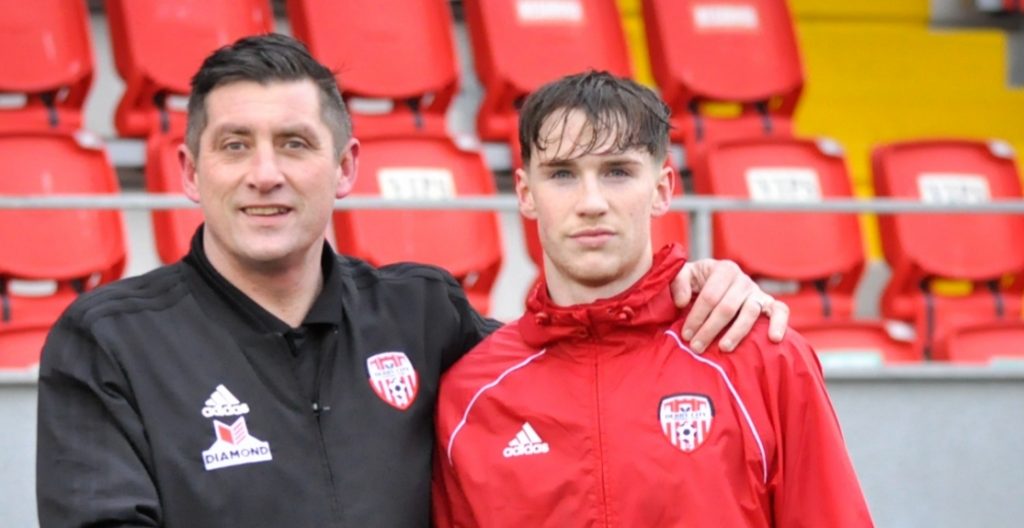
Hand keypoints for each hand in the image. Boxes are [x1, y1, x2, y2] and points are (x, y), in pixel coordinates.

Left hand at [670, 259, 788, 352]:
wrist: (716, 282)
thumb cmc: (698, 282)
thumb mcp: (685, 275)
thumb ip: (678, 282)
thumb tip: (682, 302)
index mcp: (723, 269)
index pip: (710, 296)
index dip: (696, 317)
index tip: (685, 335)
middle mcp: (742, 279)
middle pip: (727, 307)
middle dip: (710, 329)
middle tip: (697, 347)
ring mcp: (757, 292)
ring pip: (750, 313)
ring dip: (736, 333)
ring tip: (723, 348)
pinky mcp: (768, 303)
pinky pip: (780, 310)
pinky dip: (779, 323)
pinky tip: (774, 339)